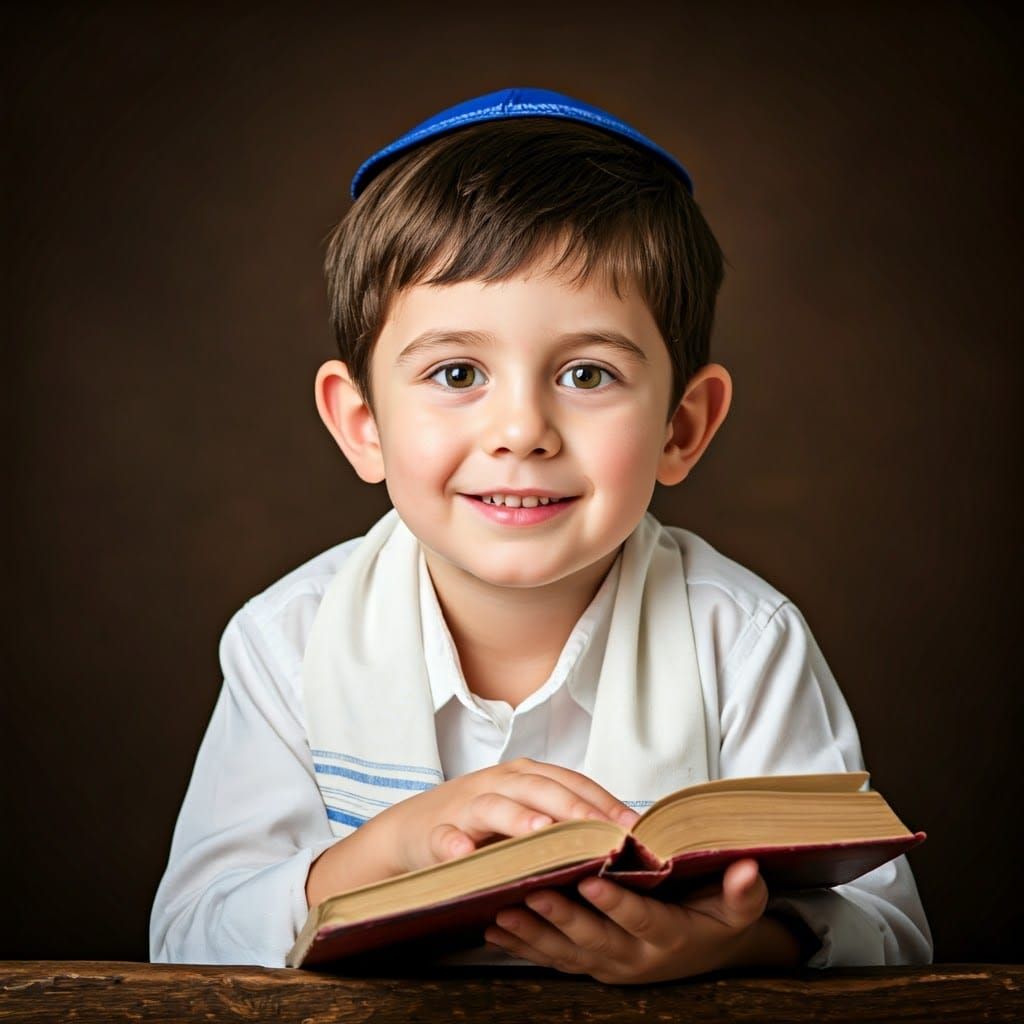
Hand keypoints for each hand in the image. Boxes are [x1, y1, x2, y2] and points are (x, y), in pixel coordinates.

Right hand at [380, 757, 639, 875]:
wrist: (413, 828)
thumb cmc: (483, 825)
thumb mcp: (525, 814)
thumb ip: (563, 820)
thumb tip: (621, 838)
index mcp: (526, 777)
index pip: (572, 783)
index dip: (604, 802)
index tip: (635, 827)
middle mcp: (499, 783)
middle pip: (540, 790)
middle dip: (574, 811)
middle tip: (604, 832)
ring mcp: (465, 807)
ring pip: (494, 807)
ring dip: (518, 819)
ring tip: (543, 834)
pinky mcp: (435, 833)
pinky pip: (444, 838)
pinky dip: (454, 845)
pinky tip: (465, 856)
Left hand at [484, 858, 797, 983]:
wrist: (707, 953)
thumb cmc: (719, 917)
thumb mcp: (739, 907)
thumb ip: (744, 893)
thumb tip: (748, 870)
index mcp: (670, 937)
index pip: (642, 920)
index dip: (618, 905)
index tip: (593, 882)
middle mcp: (635, 958)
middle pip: (594, 939)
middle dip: (561, 917)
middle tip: (532, 891)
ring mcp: (609, 965)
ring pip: (566, 953)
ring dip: (533, 934)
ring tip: (501, 912)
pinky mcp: (590, 965)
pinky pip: (553, 959)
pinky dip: (524, 945)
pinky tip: (495, 929)